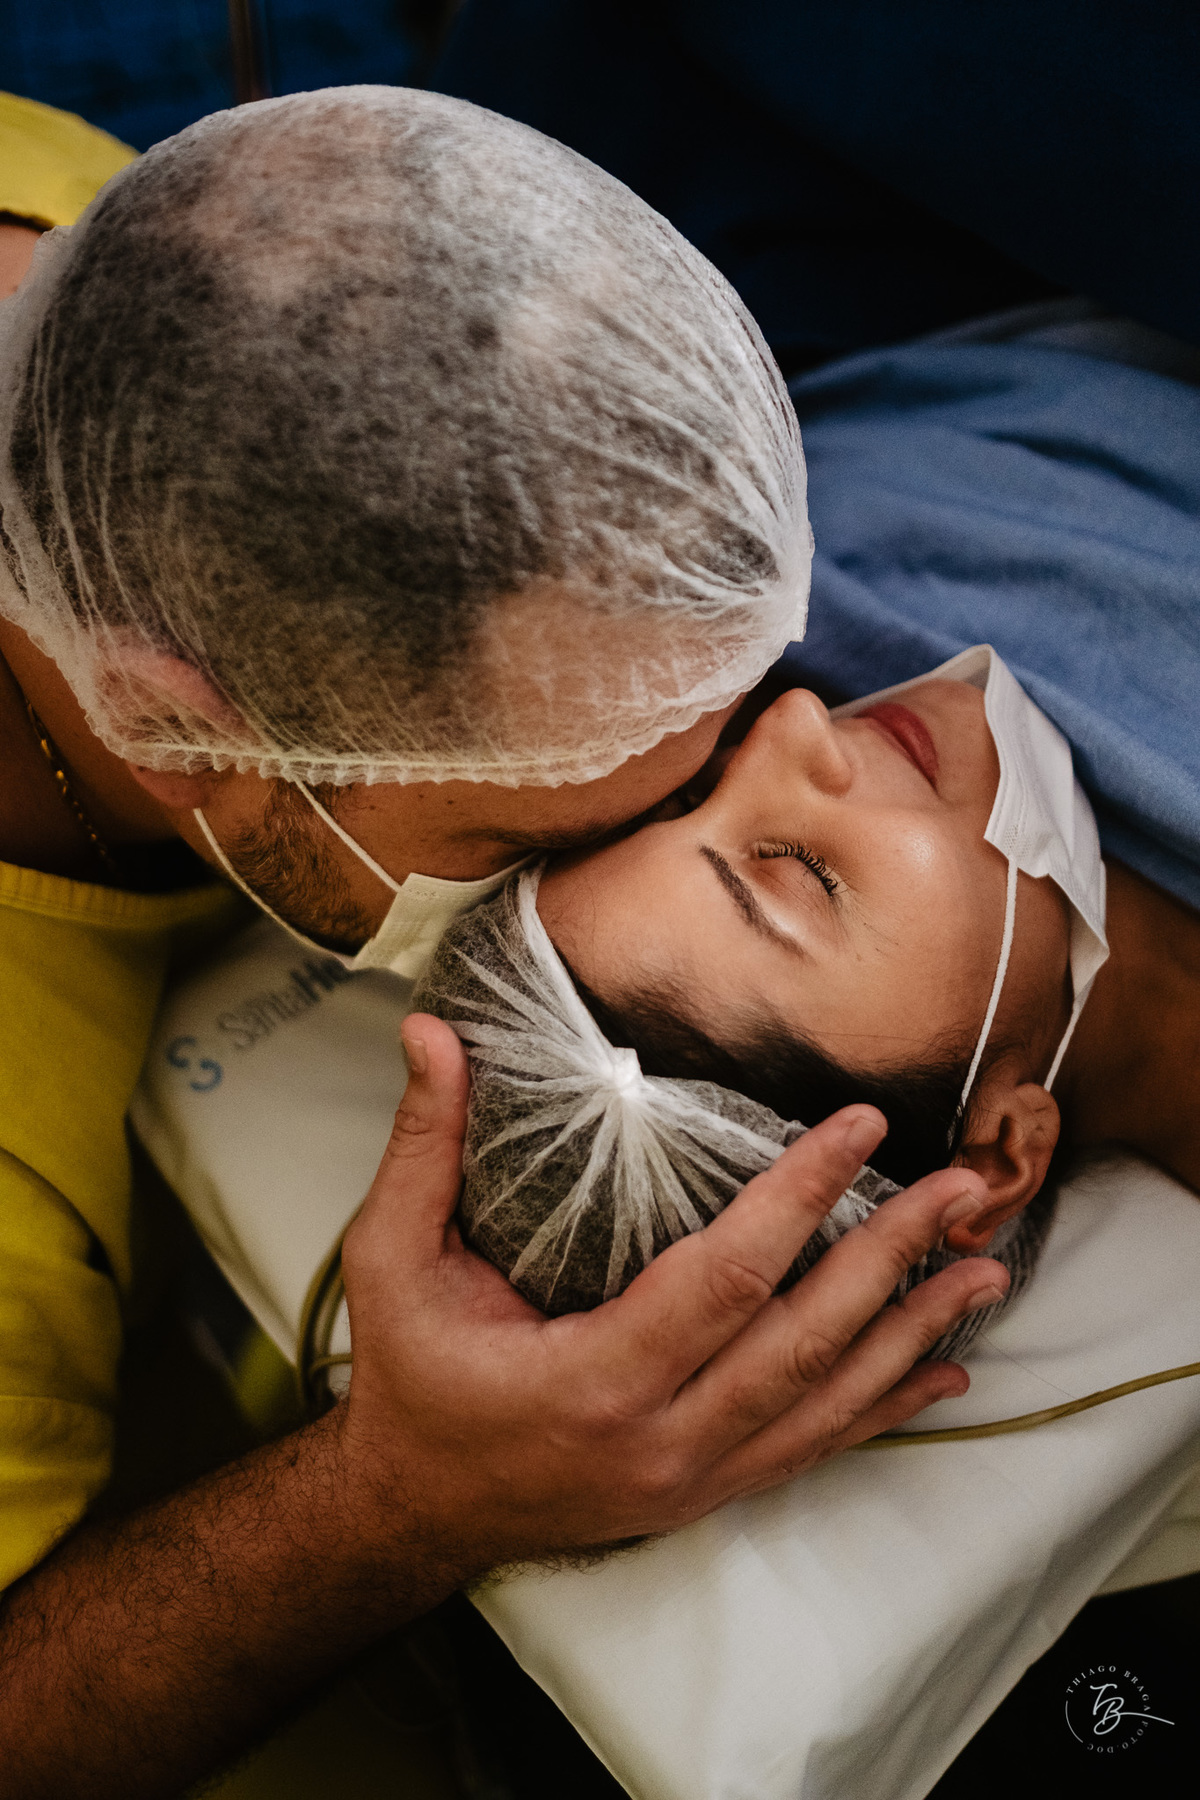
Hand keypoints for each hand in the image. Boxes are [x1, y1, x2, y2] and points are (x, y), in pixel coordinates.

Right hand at [337, 1015, 1006, 1580]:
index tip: (859, 1130)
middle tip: (959, 1190)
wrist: (414, 1513)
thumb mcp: (393, 1259)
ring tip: (984, 1269)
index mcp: (594, 1379)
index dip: (801, 1198)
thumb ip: (422, 1146)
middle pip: (804, 1341)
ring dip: (913, 1332)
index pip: (726, 1278)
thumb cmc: (412, 1382)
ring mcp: (693, 1478)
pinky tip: (940, 1372)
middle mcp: (661, 1440)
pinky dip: (884, 1406)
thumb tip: (429, 1031)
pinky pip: (814, 1449)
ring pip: (828, 1402)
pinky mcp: (706, 1493)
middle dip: (890, 1258)